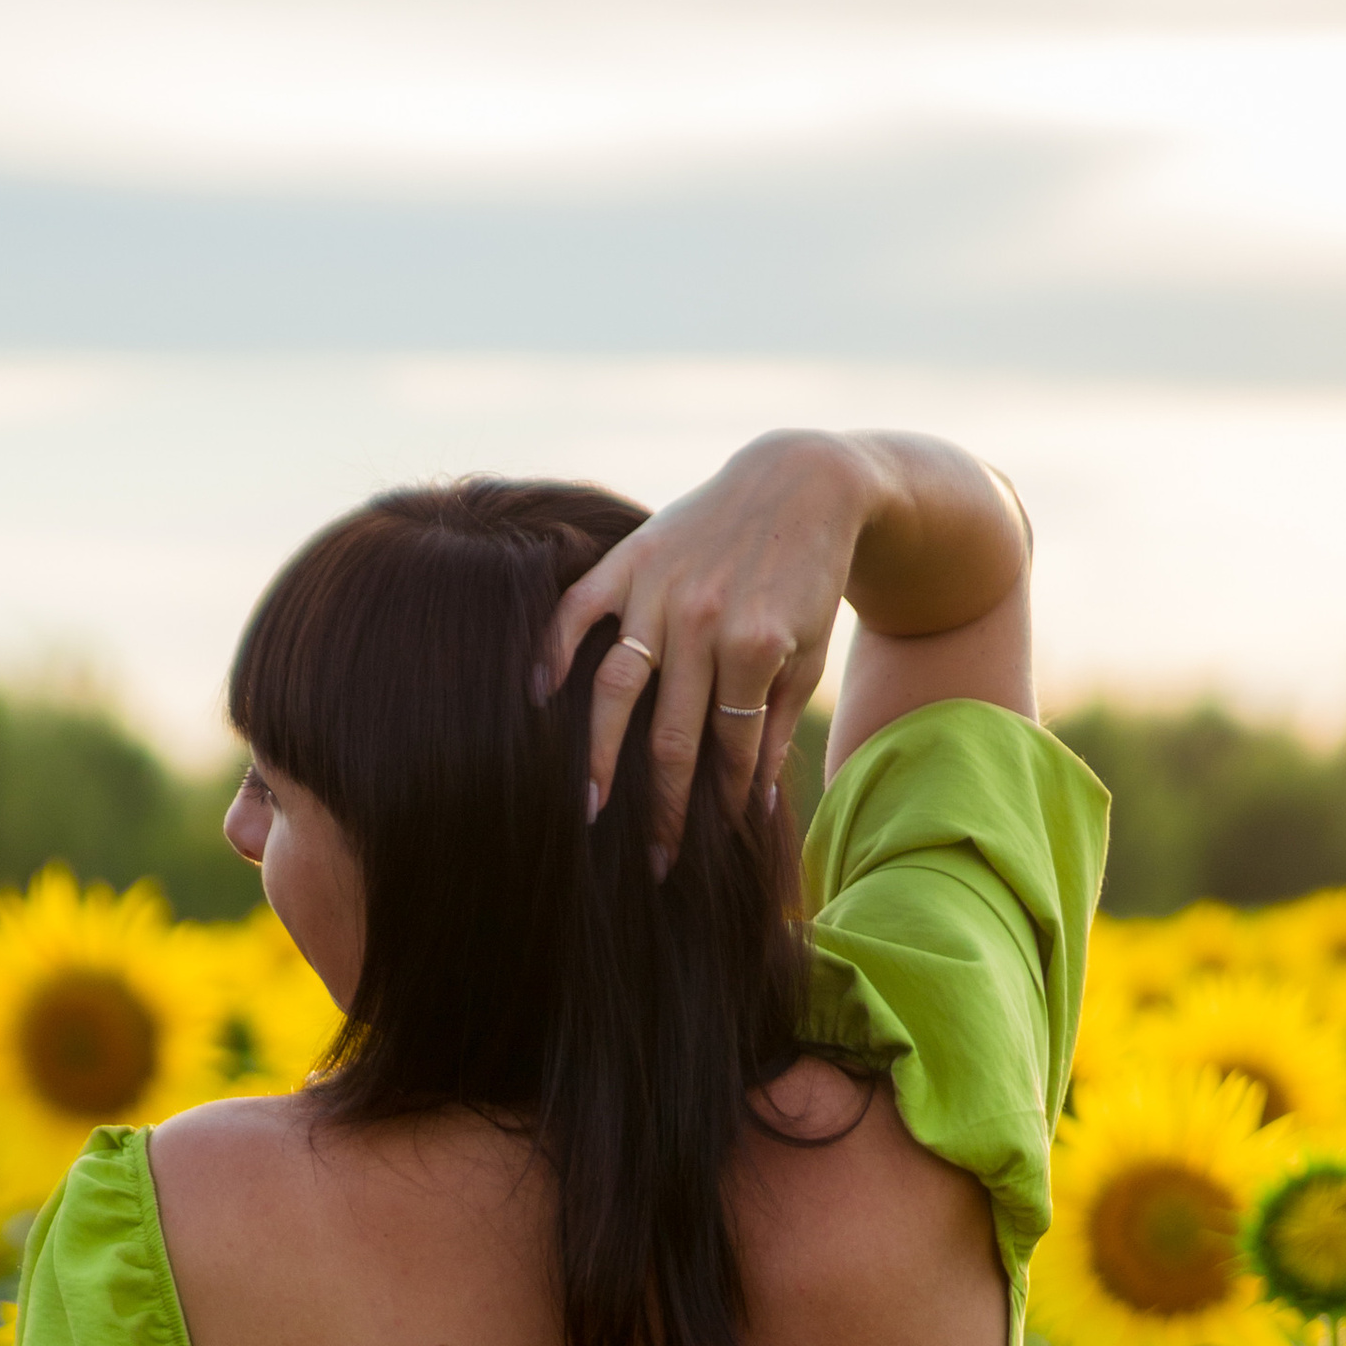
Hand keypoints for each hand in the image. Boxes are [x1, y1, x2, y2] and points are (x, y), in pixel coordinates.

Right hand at [541, 432, 878, 873]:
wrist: (802, 483)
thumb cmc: (808, 579)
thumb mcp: (806, 653)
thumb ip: (777, 725)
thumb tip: (751, 804)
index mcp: (756, 647)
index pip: (729, 747)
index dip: (722, 802)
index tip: (713, 843)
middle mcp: (703, 621)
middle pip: (670, 738)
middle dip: (663, 808)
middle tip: (654, 862)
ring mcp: (661, 590)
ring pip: (616, 689)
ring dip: (598, 755)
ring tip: (588, 809)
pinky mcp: (633, 559)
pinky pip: (579, 610)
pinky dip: (553, 650)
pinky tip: (537, 696)